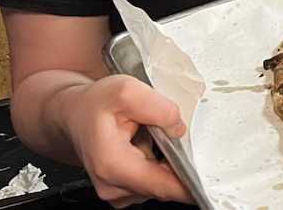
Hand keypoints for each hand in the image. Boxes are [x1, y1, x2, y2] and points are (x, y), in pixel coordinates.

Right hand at [58, 75, 193, 207]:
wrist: (74, 113)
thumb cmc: (94, 103)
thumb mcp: (127, 90)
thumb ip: (159, 107)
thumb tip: (179, 127)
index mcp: (113, 165)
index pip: (163, 186)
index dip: (189, 182)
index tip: (208, 177)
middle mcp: (113, 186)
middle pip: (165, 184)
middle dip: (175, 160)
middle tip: (162, 133)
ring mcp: (117, 192)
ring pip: (160, 182)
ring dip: (164, 161)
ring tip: (147, 137)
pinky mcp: (122, 190)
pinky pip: (152, 181)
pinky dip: (156, 164)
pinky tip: (145, 145)